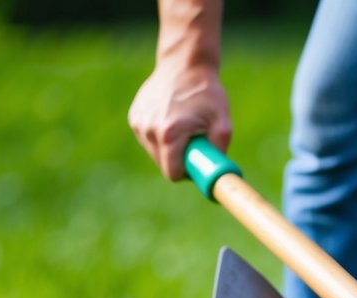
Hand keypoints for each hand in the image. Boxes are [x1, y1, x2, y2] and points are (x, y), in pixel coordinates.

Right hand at [127, 62, 230, 180]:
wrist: (184, 64)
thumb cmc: (206, 93)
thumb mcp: (222, 122)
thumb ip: (219, 150)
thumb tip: (217, 175)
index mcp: (169, 134)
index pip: (173, 173)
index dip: (187, 172)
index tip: (195, 160)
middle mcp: (149, 130)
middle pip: (163, 164)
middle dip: (178, 159)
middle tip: (192, 141)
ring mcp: (139, 122)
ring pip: (154, 152)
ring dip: (169, 147)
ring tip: (182, 125)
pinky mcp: (134, 116)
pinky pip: (148, 138)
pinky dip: (159, 135)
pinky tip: (169, 117)